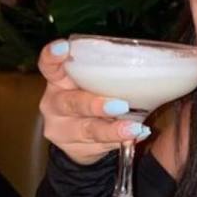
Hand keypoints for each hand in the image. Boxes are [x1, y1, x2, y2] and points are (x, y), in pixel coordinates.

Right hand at [38, 40, 150, 164]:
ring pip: (88, 129)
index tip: (64, 47)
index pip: (49, 66)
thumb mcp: (92, 86)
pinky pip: (101, 145)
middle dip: (96, 104)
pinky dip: (121, 141)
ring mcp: (62, 129)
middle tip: (120, 105)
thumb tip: (147, 66)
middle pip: (71, 102)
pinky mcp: (74, 149)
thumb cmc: (92, 101)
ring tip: (134, 128)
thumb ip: (106, 77)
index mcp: (59, 81)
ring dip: (113, 130)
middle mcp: (55, 104)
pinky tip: (136, 136)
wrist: (80, 141)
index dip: (53, 57)